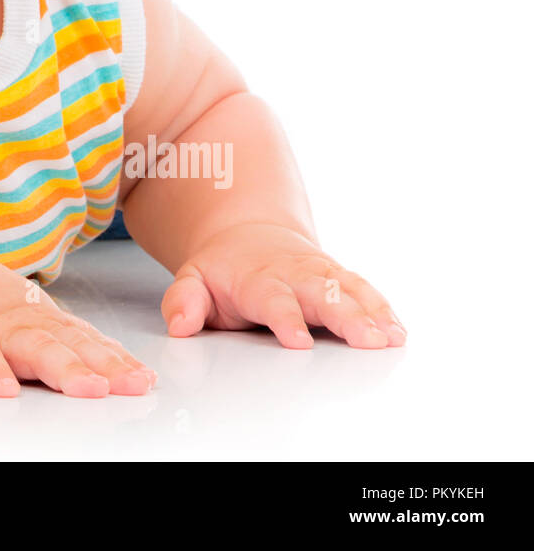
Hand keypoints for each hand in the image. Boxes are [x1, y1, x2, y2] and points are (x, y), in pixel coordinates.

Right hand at [0, 254, 156, 397]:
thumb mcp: (39, 323)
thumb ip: (77, 345)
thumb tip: (130, 374)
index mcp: (50, 324)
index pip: (91, 343)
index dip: (119, 361)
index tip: (145, 381)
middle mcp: (30, 327)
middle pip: (71, 346)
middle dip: (103, 366)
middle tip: (130, 386)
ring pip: (33, 349)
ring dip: (62, 368)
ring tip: (87, 389)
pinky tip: (4, 388)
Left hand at [162, 221, 407, 348]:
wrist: (248, 236)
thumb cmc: (224, 271)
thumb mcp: (193, 281)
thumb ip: (184, 302)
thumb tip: (180, 324)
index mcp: (257, 279)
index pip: (273, 300)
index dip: (287, 319)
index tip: (299, 342)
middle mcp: (294, 274)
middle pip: (323, 294)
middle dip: (347, 317)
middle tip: (368, 341)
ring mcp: (320, 274)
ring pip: (350, 290)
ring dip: (373, 313)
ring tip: (392, 338)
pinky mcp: (340, 278)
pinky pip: (365, 292)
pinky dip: (384, 310)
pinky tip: (398, 331)